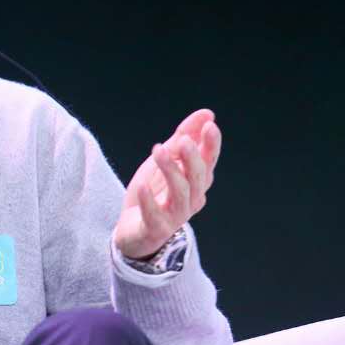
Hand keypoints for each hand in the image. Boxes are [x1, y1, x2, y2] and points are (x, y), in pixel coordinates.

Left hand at [113, 108, 221, 259]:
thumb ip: (183, 137)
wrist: (133, 231)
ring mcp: (175, 216)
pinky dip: (150, 202)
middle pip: (198, 178)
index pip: (209, 161)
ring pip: (180, 194)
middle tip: (183, 140)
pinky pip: (154, 215)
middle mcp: (191, 199)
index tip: (209, 125)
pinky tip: (143, 187)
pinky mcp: (156, 229)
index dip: (211, 145)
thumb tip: (207, 113)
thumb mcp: (165, 160)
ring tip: (158, 150)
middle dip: (193, 158)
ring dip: (171, 171)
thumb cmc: (154, 193)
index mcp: (196, 182)